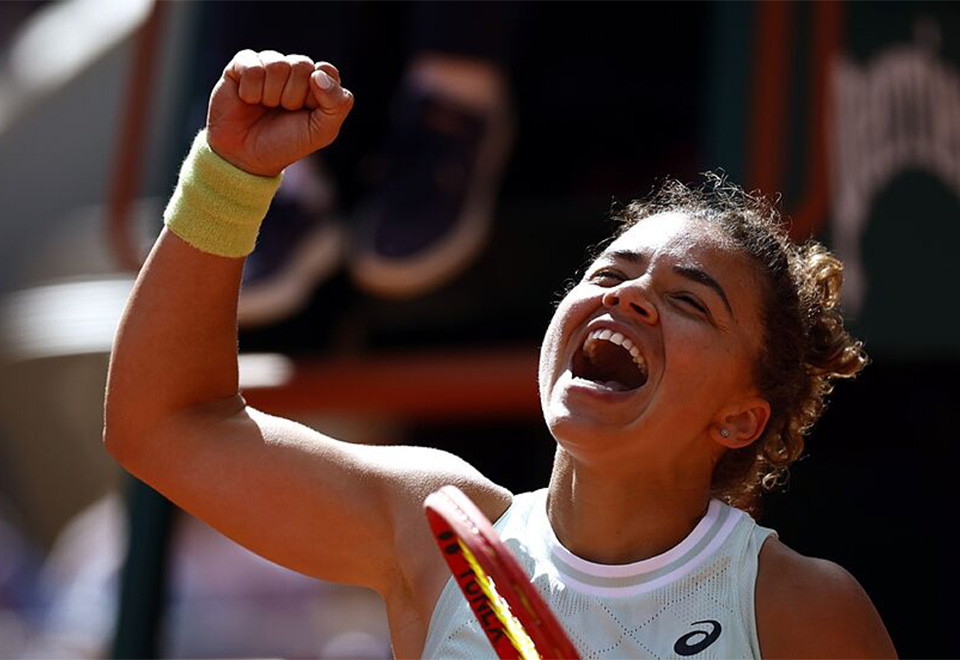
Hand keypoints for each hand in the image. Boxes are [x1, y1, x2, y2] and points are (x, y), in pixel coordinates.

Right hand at [206, 50, 353, 176]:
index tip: (308, 111)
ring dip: (271, 95)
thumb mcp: (322, 131)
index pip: (326, 71)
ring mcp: (267, 64)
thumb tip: (318, 74)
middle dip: (293, 97)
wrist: (247, 156)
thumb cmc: (287, 142)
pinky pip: (252, 67)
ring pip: (276, 65)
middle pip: (302, 65)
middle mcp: (293, 68)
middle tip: (284, 111)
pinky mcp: (241, 64)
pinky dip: (250, 91)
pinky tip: (248, 100)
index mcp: (317, 81)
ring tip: (266, 107)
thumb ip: (337, 104)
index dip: (317, 94)